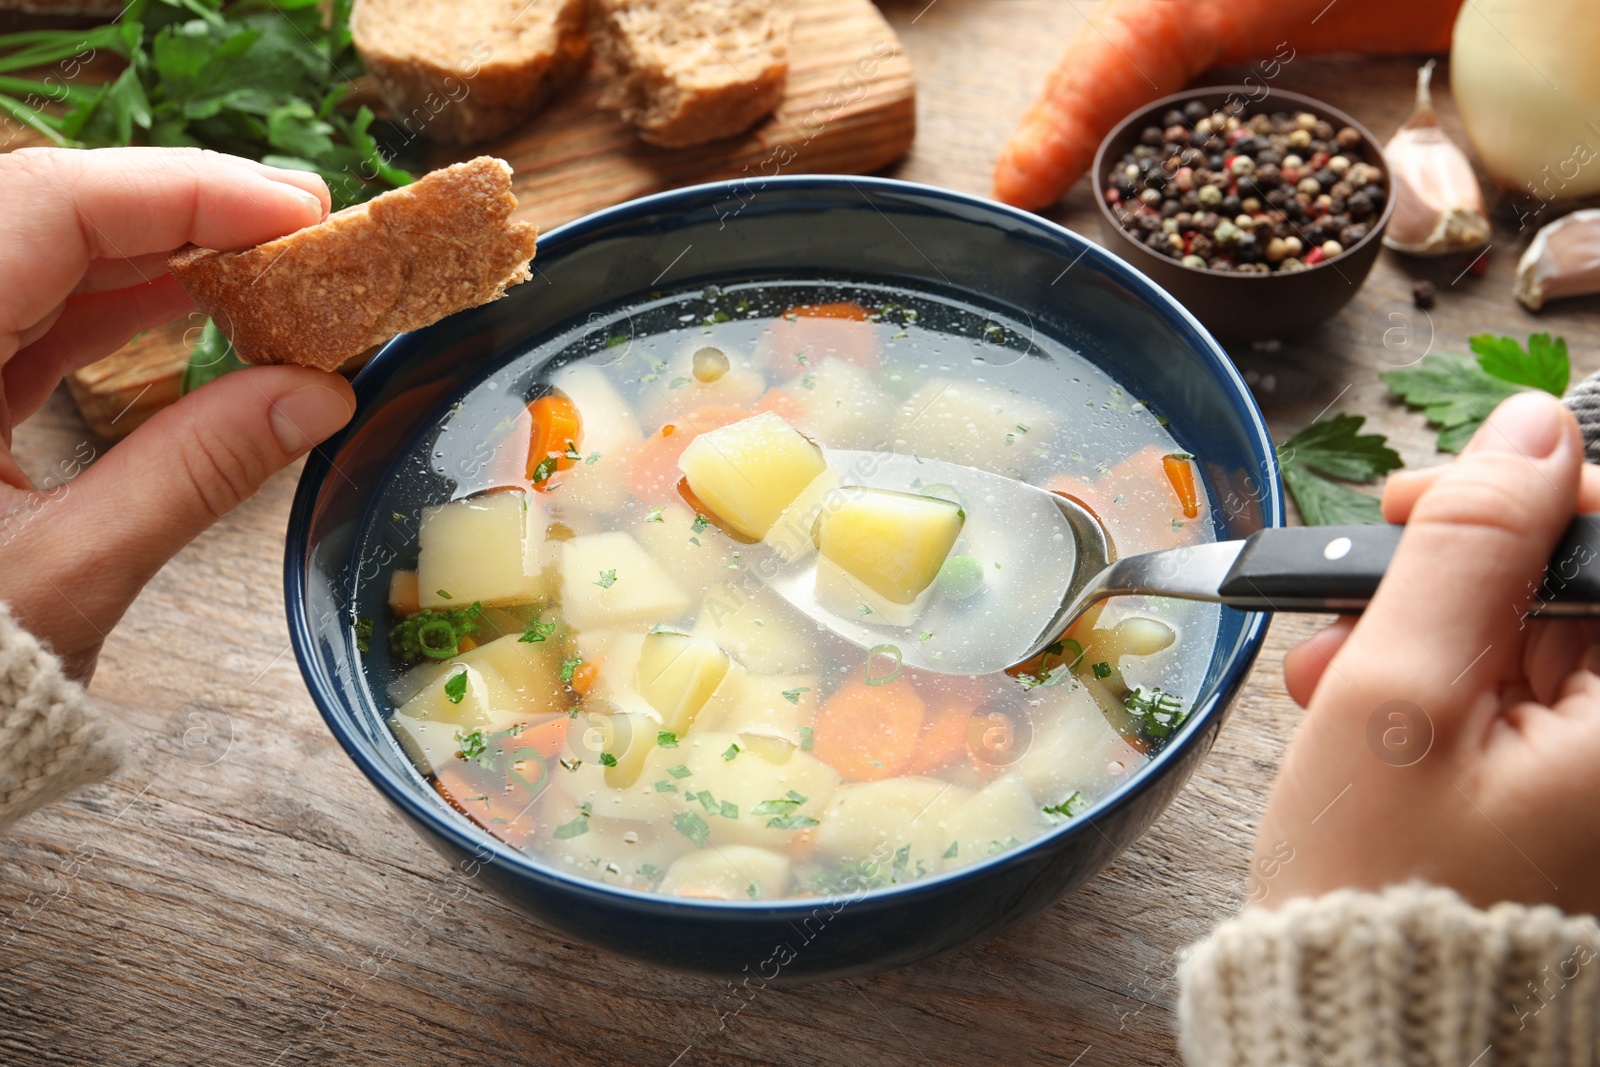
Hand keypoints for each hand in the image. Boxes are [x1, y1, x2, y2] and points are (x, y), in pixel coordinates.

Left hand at [0, 147, 355, 680]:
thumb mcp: (68, 573)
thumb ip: (193, 474)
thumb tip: (321, 396)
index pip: (45, 208)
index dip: (178, 189)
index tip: (294, 207)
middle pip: (46, 212)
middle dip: (181, 208)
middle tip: (304, 226)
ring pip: (43, 252)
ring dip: (160, 251)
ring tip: (269, 264)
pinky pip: (32, 308)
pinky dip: (119, 302)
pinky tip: (198, 305)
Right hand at [1251, 390, 1599, 916]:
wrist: (1369, 1027)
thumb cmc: (1382, 887)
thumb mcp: (1402, 695)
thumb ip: (1468, 549)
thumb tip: (1526, 426)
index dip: (1519, 495)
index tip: (1412, 508)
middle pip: (1570, 588)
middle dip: (1449, 579)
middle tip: (1347, 599)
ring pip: (1533, 639)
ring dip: (1425, 633)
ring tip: (1329, 676)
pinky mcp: (1571, 792)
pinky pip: (1519, 698)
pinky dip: (1440, 687)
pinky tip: (1362, 706)